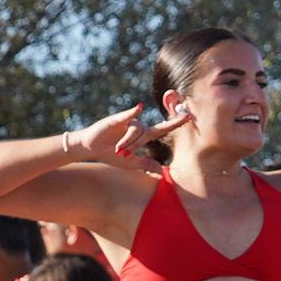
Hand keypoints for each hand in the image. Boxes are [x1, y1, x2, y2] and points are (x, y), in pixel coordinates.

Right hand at [65, 102, 185, 163]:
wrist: (90, 148)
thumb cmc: (110, 154)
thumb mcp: (129, 163)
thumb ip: (146, 164)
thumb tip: (162, 172)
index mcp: (143, 135)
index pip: (163, 128)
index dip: (176, 123)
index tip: (190, 116)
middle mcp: (138, 126)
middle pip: (146, 133)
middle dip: (135, 144)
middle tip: (124, 152)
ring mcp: (128, 121)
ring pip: (135, 131)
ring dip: (126, 142)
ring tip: (115, 150)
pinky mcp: (117, 119)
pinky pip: (128, 116)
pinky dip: (133, 112)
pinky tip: (139, 107)